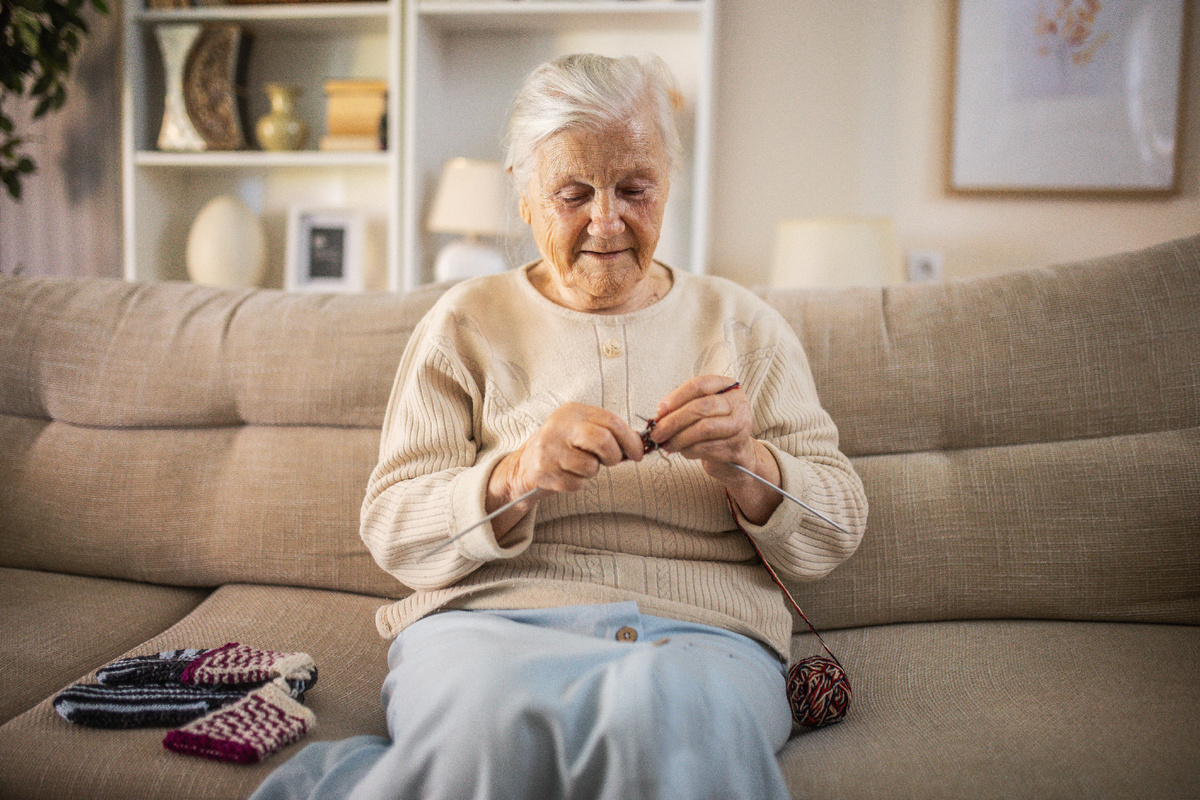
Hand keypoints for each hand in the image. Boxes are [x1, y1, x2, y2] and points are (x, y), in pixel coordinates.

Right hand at [485, 403, 643, 537]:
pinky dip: (576, 483)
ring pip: (590, 466)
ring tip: (579, 466)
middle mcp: (559, 426)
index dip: (630, 440)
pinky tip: (566, 475)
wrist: (525, 465)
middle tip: (612, 461)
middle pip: (603, 441)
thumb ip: (608, 433)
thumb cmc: (563, 447)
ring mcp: (549, 448)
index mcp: (573, 411)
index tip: (638, 453)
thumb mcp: (581, 430)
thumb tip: (639, 446)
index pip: (611, 421)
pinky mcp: (543, 471)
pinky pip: (576, 483)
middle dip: (614, 456)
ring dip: (591, 472)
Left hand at [650, 375, 781, 523]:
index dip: (677, 396)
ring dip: (679, 438)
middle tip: (657, 432)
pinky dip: (688, 450)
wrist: (736, 451)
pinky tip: (681, 450)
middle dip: (674, 421)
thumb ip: (683, 406)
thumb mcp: (702, 409)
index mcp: (728, 387)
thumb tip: (660, 416)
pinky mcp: (736, 447)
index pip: (700, 385)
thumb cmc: (715, 425)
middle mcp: (737, 404)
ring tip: (666, 444)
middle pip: (701, 407)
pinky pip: (706, 448)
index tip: (659, 410)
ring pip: (703, 429)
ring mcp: (740, 426)